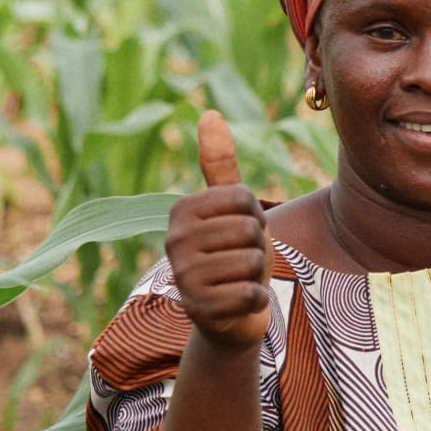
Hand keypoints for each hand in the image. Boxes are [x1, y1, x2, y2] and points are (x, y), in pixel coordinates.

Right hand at [166, 111, 274, 350]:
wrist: (228, 316)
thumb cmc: (233, 254)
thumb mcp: (231, 209)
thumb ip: (221, 164)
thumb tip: (209, 113)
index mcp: (180, 211)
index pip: (245, 199)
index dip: (255, 217)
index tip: (239, 233)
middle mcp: (173, 241)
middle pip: (250, 231)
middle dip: (257, 248)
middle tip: (240, 261)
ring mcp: (183, 277)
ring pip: (252, 263)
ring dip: (257, 276)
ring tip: (238, 280)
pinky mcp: (199, 310)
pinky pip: (251, 294)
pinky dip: (255, 301)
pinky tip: (239, 303)